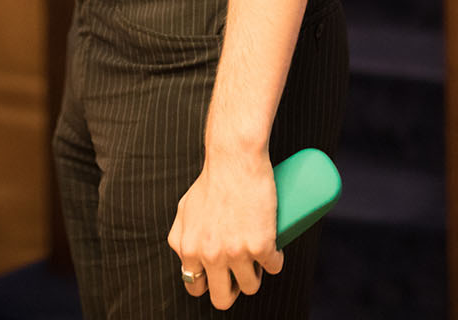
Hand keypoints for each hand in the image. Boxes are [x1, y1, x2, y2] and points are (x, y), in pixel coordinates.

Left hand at [167, 150, 282, 309]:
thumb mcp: (184, 210)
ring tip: (258, 259)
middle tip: (240, 274)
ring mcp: (236, 253)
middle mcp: (210, 256)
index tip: (218, 279)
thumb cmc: (210, 181)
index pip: (196, 287)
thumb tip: (185, 255)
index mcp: (189, 250)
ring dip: (257, 277)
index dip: (208, 286)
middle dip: (232, 290)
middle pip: (222, 297)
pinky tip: (274, 252)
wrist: (234, 160)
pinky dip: (276, 262)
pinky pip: (274, 268)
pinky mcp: (261, 246)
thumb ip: (181, 234)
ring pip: (251, 286)